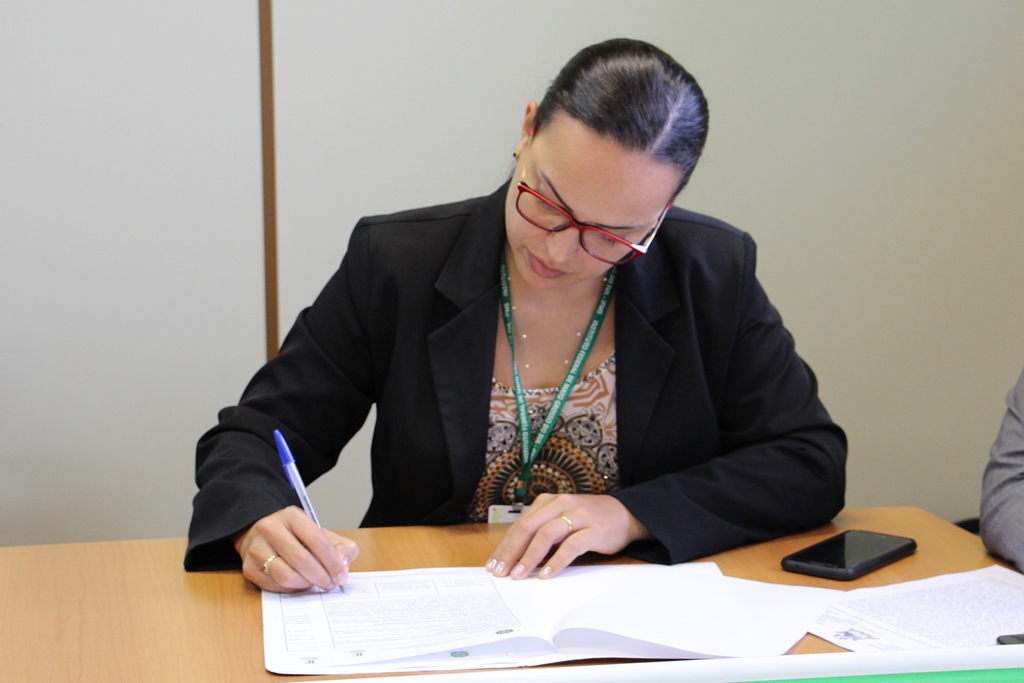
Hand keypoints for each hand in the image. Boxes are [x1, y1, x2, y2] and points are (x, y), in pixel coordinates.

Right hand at [234, 506, 358, 592]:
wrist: (262, 536)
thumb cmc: (296, 536)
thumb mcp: (320, 533)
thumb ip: (340, 547)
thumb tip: (343, 566)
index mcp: (292, 516)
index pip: (318, 541)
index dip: (333, 562)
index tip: (342, 577)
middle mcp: (270, 529)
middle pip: (302, 560)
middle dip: (321, 577)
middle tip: (330, 584)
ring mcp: (256, 548)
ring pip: (286, 576)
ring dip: (305, 584)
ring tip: (314, 582)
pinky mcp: (248, 568)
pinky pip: (275, 586)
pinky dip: (291, 589)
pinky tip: (298, 583)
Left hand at [485, 493, 649, 579]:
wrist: (625, 514)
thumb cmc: (588, 520)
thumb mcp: (561, 519)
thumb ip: (541, 531)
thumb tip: (515, 557)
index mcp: (548, 501)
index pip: (520, 524)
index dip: (505, 546)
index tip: (493, 565)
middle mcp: (560, 504)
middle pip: (528, 528)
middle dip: (511, 552)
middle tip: (501, 573)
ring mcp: (577, 516)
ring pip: (546, 535)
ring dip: (530, 557)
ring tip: (519, 575)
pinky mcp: (593, 530)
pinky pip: (571, 546)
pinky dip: (557, 561)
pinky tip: (547, 574)